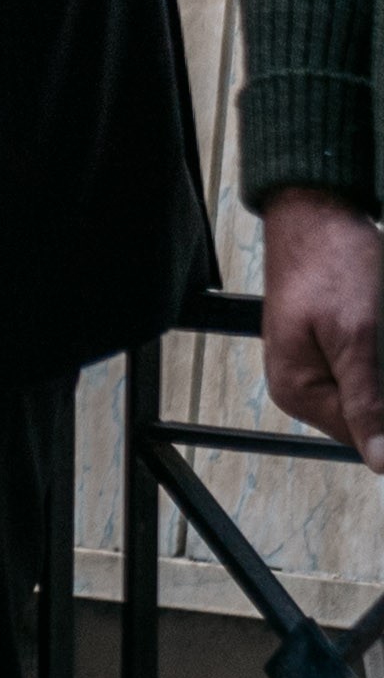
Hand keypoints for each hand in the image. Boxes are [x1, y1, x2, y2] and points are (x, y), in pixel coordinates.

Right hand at [263, 188, 383, 468]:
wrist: (317, 212)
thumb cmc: (332, 263)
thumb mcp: (356, 335)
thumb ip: (368, 402)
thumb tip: (382, 465)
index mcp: (301, 392)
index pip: (370, 439)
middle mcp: (305, 387)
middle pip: (374, 416)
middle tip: (380, 329)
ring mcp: (319, 368)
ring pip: (376, 394)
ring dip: (383, 372)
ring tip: (378, 317)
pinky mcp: (335, 349)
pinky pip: (371, 373)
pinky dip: (379, 358)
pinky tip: (379, 322)